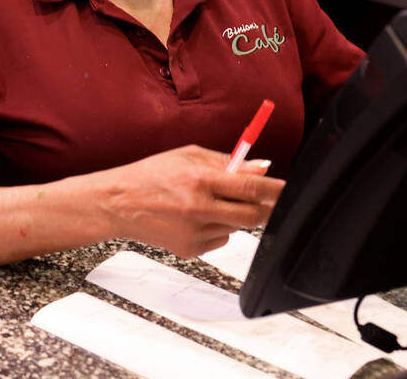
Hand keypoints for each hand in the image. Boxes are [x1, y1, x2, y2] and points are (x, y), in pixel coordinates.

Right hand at [102, 145, 283, 257]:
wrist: (118, 203)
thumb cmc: (150, 174)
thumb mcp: (187, 156)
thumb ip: (226, 162)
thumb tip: (261, 167)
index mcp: (198, 180)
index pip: (249, 185)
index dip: (274, 188)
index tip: (288, 189)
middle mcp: (198, 208)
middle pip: (252, 216)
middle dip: (262, 208)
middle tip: (260, 199)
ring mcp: (194, 233)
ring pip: (236, 228)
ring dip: (232, 215)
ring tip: (205, 202)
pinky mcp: (190, 250)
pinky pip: (220, 241)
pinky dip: (216, 229)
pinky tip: (193, 218)